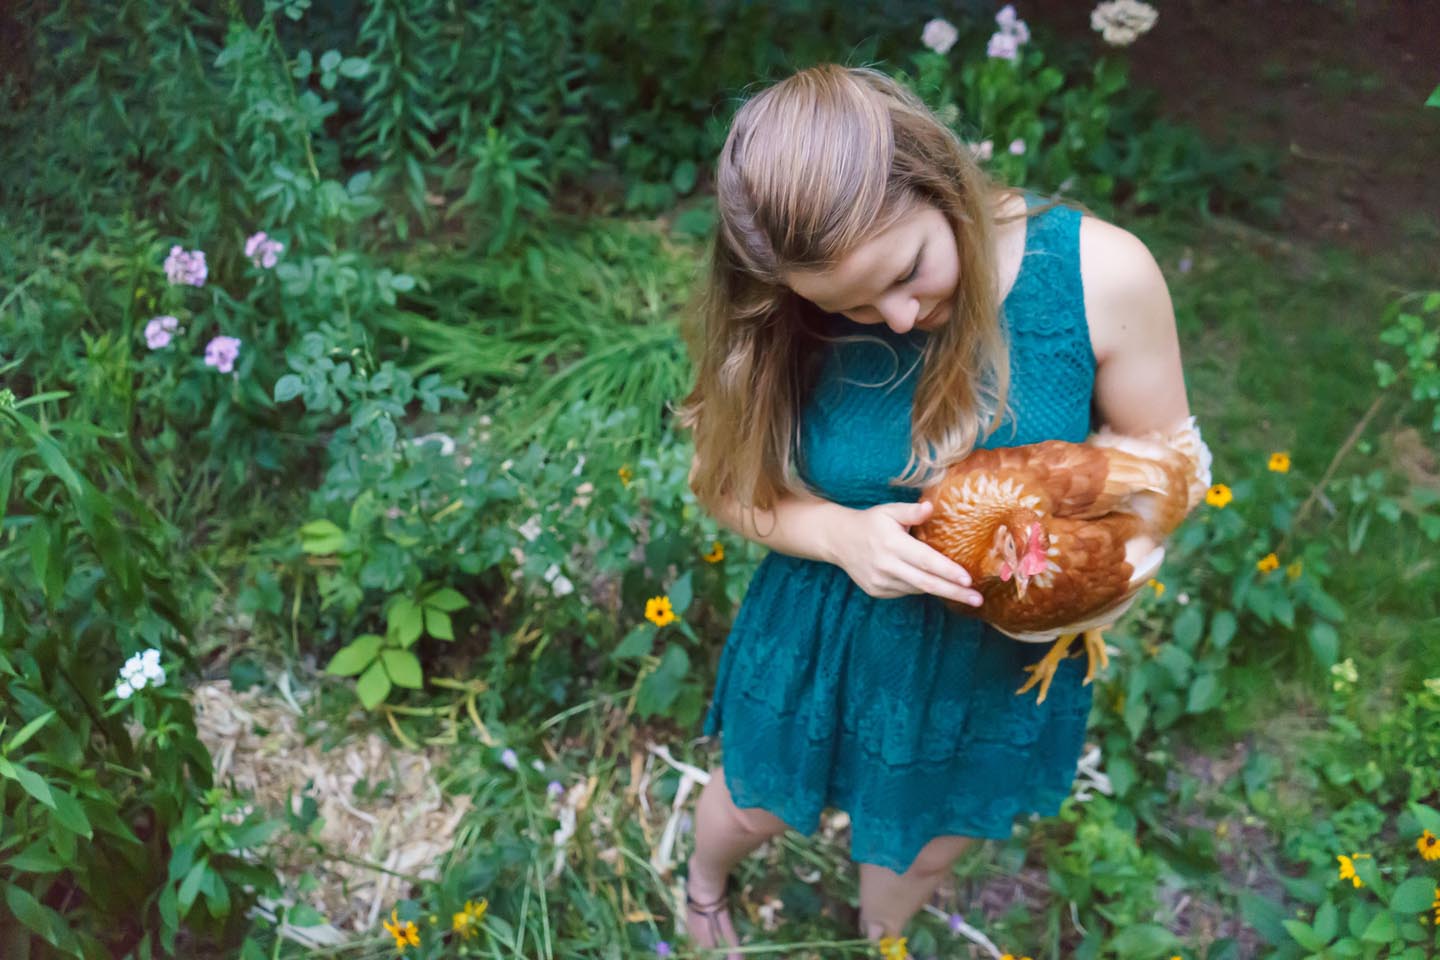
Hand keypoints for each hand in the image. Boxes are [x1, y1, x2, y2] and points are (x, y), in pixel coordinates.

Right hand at [831, 500, 982, 605]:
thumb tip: (930, 507)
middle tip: (978, 599)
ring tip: (962, 591)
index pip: (926, 561)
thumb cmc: (871, 522)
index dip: (948, 571)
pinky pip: (906, 591)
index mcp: (892, 544)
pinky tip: (930, 581)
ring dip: (940, 590)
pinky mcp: (877, 591)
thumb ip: (911, 511)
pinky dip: (920, 587)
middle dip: (954, 592)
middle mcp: (886, 565)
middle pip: (926, 583)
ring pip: (917, 589)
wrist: (839, 540)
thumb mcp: (889, 511)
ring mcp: (880, 581)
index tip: (969, 580)